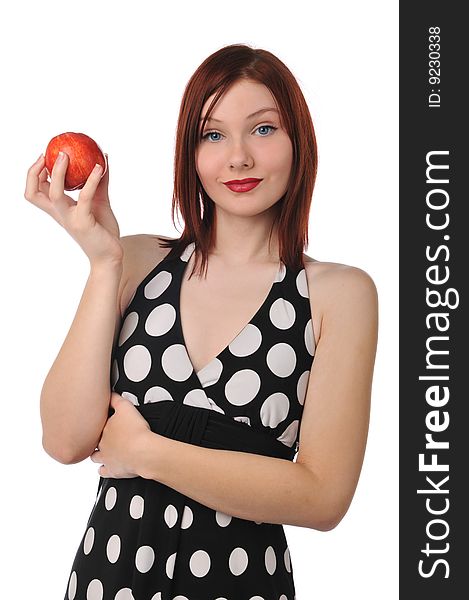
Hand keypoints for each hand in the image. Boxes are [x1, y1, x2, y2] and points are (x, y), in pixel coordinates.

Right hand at [24, 152, 123, 266]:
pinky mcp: (83, 222)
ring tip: (66, 155)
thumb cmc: (103, 230)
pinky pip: (84, 196)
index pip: (35, 191)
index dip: (34, 173)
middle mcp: (59, 214)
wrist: (111, 255)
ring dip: (57, 172)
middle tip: (48, 153)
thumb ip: (98, 183)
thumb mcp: (99, 201)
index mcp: (58, 209)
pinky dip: (91, 180)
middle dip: (34, 172)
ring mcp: (69, 218)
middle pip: (33, 193)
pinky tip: (99, 167)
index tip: (43, 156)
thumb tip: (102, 160)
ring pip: (54, 193)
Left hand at [90, 393, 151, 478]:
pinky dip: (104, 469)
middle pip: (93, 441)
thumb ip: (115, 399)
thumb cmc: (136, 431)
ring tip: (101, 450)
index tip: (98, 420)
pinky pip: (103, 471)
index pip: (94, 425)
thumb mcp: (126, 407)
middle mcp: (101, 444)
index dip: (95, 422)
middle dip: (95, 438)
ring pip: (94, 456)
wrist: (143, 452)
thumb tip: (109, 393)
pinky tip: (106, 466)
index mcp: (103, 429)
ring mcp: (106, 458)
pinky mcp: (113, 471)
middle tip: (101, 435)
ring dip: (97, 453)